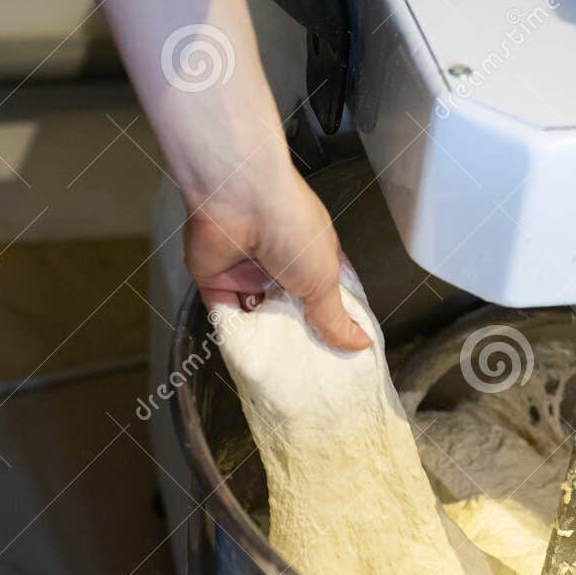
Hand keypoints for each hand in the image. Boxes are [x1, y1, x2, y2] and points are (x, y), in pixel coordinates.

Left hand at [73, 0, 369, 350]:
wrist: (238, 197)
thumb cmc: (291, 226)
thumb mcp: (323, 279)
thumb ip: (335, 317)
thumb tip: (360, 344)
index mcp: (312, 257)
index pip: (322, 297)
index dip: (329, 324)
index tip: (336, 354)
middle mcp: (279, 265)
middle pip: (287, 311)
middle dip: (295, 338)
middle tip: (307, 376)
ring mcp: (246, 273)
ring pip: (255, 317)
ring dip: (263, 341)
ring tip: (277, 377)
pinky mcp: (215, 280)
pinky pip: (225, 316)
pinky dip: (234, 336)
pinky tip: (246, 361)